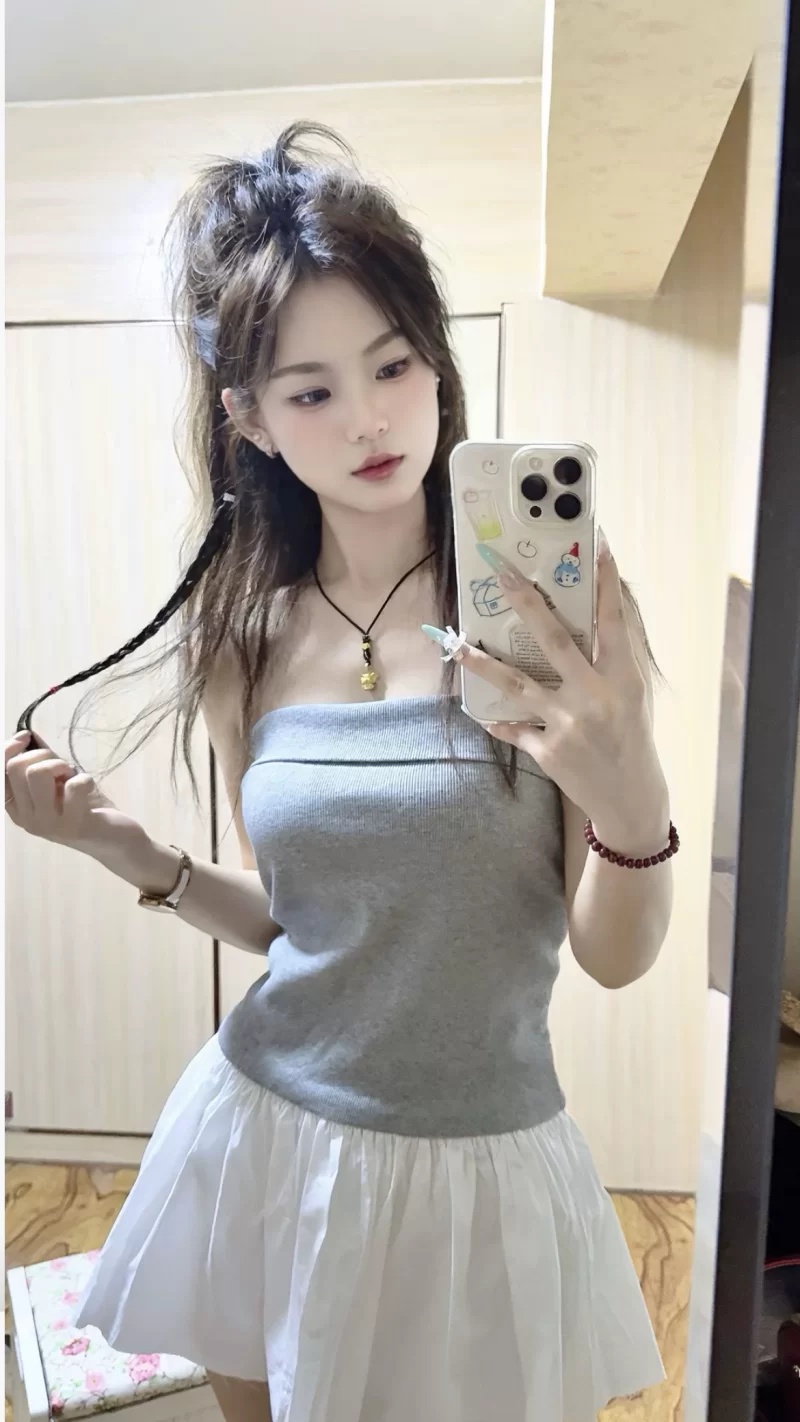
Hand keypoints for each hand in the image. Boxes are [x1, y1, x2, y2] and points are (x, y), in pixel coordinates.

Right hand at [5, 730, 147, 856]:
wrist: (116, 839)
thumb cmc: (85, 807)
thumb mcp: (58, 782)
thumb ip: (41, 762)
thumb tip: (28, 735)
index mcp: (17, 809)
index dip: (7, 749)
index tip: (26, 737)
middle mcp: (26, 820)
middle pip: (16, 767)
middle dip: (43, 756)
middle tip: (62, 768)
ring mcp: (47, 825)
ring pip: (37, 773)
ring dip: (60, 765)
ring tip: (73, 777)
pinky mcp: (72, 826)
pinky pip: (72, 786)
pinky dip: (85, 778)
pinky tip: (89, 788)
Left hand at [461, 534, 670, 854]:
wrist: (630, 801)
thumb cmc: (633, 740)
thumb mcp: (634, 697)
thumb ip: (614, 660)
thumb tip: (594, 615)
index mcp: (623, 680)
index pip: (614, 622)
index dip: (607, 582)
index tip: (599, 543)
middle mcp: (595, 698)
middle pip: (555, 641)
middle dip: (527, 603)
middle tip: (503, 572)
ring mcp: (568, 725)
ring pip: (517, 684)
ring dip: (483, 662)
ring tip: (456, 644)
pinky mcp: (548, 751)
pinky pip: (513, 729)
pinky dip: (498, 720)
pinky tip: (479, 711)